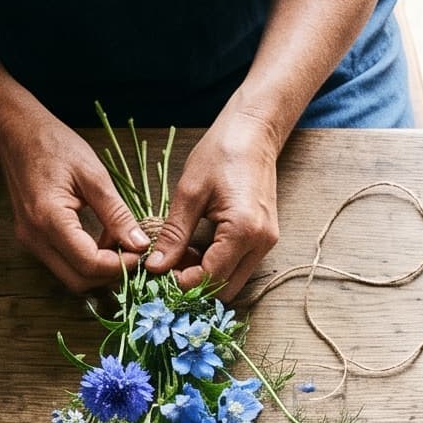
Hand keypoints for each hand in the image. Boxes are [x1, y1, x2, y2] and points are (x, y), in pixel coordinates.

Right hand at [0, 102, 151, 290]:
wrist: (17, 135)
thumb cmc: (54, 146)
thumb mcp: (93, 175)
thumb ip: (116, 213)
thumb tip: (139, 243)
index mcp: (49, 219)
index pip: (89, 263)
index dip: (120, 266)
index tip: (141, 252)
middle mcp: (35, 238)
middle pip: (78, 281)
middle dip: (110, 274)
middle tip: (133, 254)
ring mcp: (31, 242)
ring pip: (71, 277)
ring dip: (99, 269)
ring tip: (119, 245)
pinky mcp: (33, 240)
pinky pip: (64, 264)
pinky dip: (87, 261)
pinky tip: (103, 241)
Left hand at [140, 107, 282, 299]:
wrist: (253, 132)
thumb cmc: (221, 153)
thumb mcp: (190, 192)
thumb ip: (174, 234)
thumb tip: (156, 267)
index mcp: (243, 230)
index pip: (210, 277)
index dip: (181, 283)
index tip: (157, 274)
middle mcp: (261, 243)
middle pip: (225, 289)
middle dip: (194, 286)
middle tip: (167, 269)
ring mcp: (266, 243)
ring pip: (233, 282)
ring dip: (205, 278)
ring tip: (179, 257)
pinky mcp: (264, 239)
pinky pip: (239, 266)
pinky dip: (216, 267)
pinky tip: (196, 250)